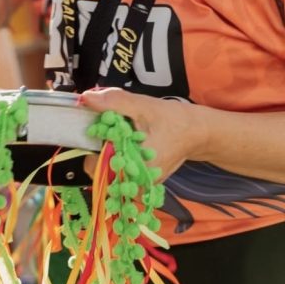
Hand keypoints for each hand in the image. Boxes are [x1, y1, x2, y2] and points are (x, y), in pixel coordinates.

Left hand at [79, 87, 205, 181]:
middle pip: (101, 169)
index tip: (100, 127)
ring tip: (125, 135)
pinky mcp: (144, 181)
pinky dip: (120, 156)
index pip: (95, 165)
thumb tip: (85, 98)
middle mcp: (136, 183)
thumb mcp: (144, 106)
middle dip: (100, 148)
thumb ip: (114, 102)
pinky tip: (131, 143)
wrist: (198, 132)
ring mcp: (141, 185)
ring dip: (110, 152)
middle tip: (115, 129)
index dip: (92, 144)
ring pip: (110, 170)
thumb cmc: (174, 120)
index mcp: (134, 168)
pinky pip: (122, 171)